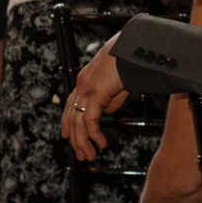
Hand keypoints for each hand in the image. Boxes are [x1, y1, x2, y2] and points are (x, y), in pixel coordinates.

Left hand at [58, 45, 128, 159]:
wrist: (134, 47)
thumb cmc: (130, 62)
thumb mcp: (119, 85)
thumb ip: (112, 98)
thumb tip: (108, 111)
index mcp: (85, 81)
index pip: (70, 106)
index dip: (67, 123)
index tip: (67, 137)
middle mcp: (81, 85)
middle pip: (71, 117)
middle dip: (75, 139)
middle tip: (82, 155)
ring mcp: (86, 88)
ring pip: (77, 121)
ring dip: (82, 141)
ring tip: (90, 155)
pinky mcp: (95, 92)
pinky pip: (89, 118)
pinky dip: (92, 134)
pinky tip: (100, 142)